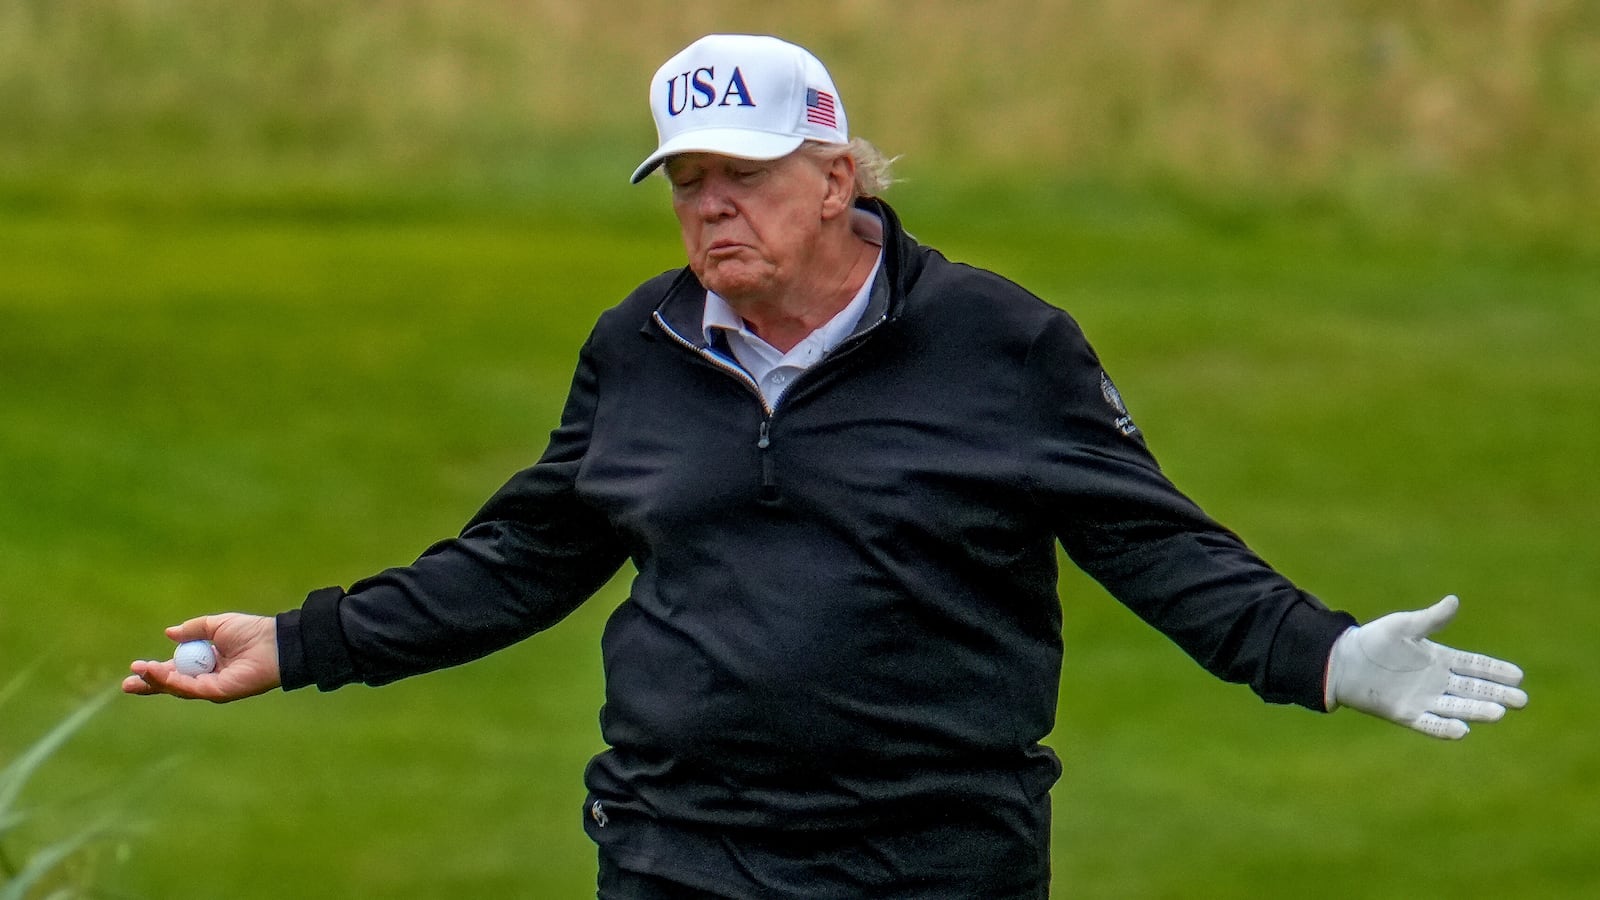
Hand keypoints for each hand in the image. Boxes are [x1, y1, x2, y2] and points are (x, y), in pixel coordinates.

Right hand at [123, 613, 281, 702]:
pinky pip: (190, 688)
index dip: (155, 670)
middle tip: (128, 683)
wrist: (274, 642)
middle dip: (149, 684)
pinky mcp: (218, 692)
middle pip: (172, 684)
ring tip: (139, 672)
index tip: (135, 667)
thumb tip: (169, 633)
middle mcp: (207, 677)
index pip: (175, 670)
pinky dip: (172, 682)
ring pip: (177, 688)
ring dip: (156, 680)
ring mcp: (212, 687)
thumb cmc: (252, 631)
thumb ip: (193, 630)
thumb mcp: (216, 625)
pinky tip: (157, 673)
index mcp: (205, 661)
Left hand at [1325, 595, 1526, 738]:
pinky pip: (1429, 723)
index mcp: (1439, 659)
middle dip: (1497, 694)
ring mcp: (1422, 699)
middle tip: (1521, 700)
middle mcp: (1436, 682)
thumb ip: (1431, 619)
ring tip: (1499, 713)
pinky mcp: (1405, 713)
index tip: (1518, 675)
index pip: (1474, 666)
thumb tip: (1454, 601)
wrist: (1343, 660)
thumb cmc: (1374, 640)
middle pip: (1472, 690)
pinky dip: (1444, 728)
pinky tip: (1462, 730)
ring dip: (1477, 711)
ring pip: (1456, 707)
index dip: (1495, 671)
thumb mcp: (1404, 626)